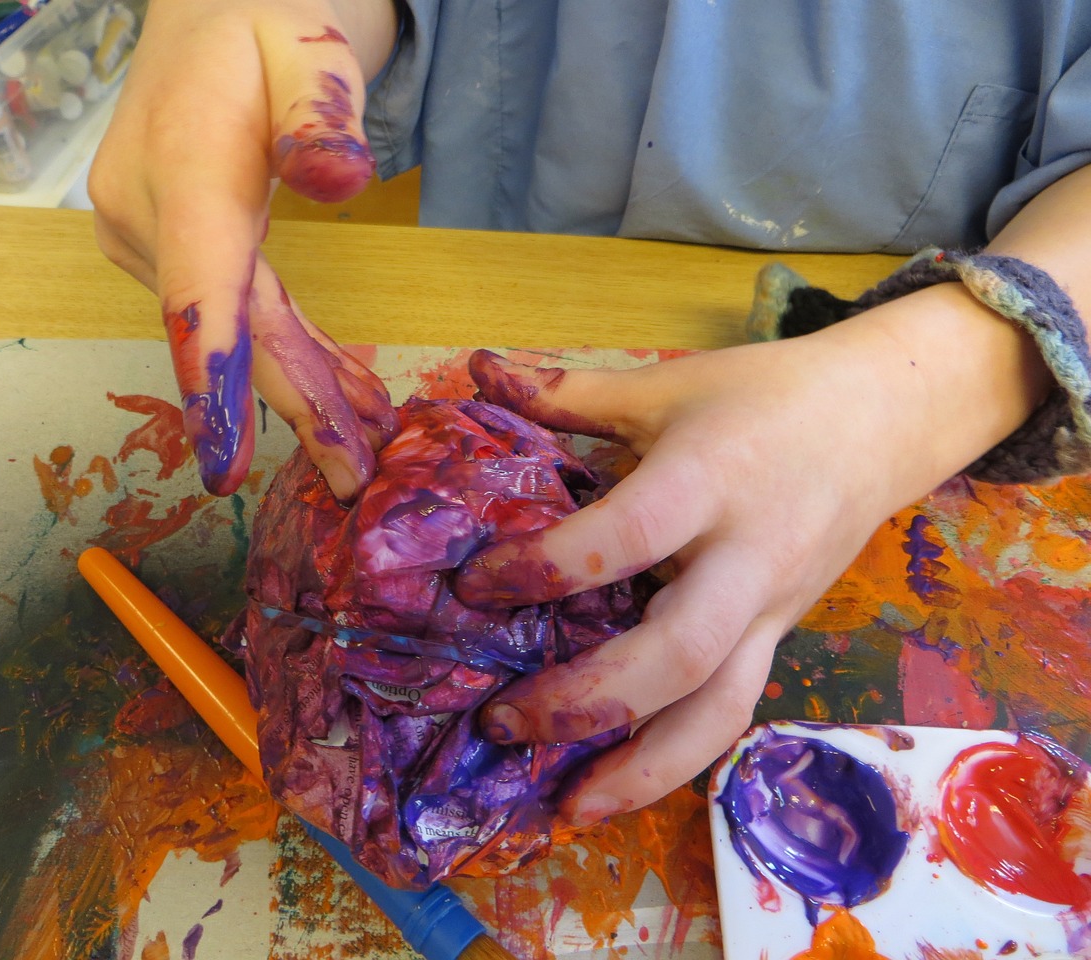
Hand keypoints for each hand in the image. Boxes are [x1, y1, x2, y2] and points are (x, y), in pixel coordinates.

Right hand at [89, 0, 398, 499]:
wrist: (203, 11)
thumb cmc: (260, 19)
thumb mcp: (307, 43)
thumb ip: (320, 110)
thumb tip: (337, 180)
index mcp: (179, 163)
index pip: (198, 284)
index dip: (216, 375)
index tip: (222, 463)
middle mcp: (147, 214)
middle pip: (229, 328)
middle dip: (291, 406)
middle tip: (354, 477)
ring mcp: (150, 236)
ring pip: (238, 329)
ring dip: (300, 389)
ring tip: (364, 446)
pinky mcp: (170, 247)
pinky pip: (239, 311)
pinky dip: (289, 354)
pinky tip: (338, 393)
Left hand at [454, 287, 1048, 825]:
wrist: (878, 420)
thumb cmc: (763, 396)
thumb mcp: (667, 384)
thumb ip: (569, 391)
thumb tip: (477, 369)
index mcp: (711, 481)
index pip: (626, 540)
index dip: (546, 569)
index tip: (476, 587)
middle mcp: (746, 560)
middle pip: (679, 654)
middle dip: (585, 700)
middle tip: (501, 721)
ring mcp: (771, 610)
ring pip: (720, 711)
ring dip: (640, 770)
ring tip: (564, 808)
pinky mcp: (780, 639)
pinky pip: (732, 712)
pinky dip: (675, 760)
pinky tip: (616, 785)